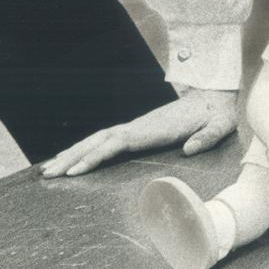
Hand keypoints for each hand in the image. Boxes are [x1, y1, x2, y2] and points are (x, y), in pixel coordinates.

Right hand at [41, 86, 238, 176]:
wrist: (216, 94)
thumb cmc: (217, 113)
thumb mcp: (220, 125)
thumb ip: (207, 137)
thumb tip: (190, 150)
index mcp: (154, 128)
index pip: (117, 142)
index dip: (95, 156)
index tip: (75, 170)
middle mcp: (139, 127)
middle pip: (99, 141)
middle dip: (73, 157)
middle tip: (48, 174)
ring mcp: (137, 127)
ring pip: (98, 139)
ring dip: (74, 152)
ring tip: (50, 169)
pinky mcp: (139, 130)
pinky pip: (107, 140)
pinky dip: (88, 148)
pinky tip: (75, 158)